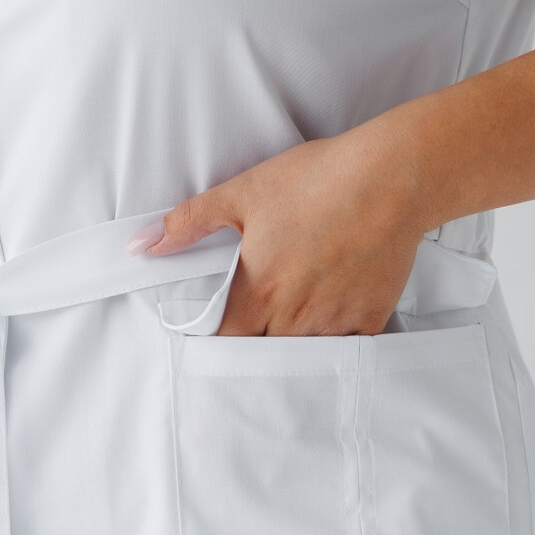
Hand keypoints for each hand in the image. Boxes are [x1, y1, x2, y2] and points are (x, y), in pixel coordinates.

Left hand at [127, 112, 437, 335]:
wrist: (392, 178)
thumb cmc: (318, 180)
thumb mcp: (243, 192)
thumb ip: (189, 223)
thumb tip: (142, 245)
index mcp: (258, 293)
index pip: (225, 344)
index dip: (216, 344)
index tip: (216, 336)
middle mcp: (294, 317)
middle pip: (262, 355)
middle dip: (253, 347)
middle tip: (252, 332)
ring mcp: (334, 322)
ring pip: (302, 356)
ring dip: (291, 347)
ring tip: (289, 327)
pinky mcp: (370, 318)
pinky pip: (345, 349)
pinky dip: (334, 342)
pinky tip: (329, 323)